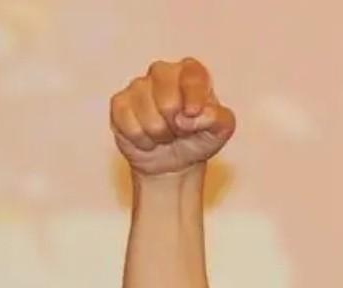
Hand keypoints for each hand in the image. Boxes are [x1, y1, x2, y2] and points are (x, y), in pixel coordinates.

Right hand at [110, 58, 235, 175]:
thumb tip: (193, 115)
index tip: (193, 114)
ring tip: (166, 133)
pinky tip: (148, 137)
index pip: (192, 77)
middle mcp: (163, 72)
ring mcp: (138, 86)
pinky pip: (130, 125)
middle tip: (181, 129)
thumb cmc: (199, 137)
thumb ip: (218, 118)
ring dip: (161, 135)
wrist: (175, 160)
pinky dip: (143, 140)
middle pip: (168, 101)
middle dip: (177, 125)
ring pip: (149, 117)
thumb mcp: (222, 130)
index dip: (194, 100)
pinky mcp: (120, 103)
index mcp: (191, 71)